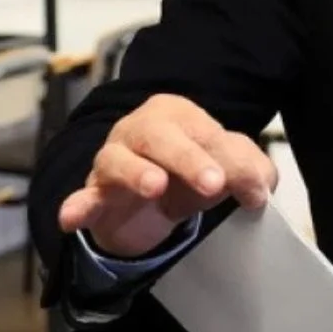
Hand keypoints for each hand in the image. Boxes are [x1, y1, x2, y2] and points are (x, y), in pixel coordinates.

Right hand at [57, 94, 277, 258]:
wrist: (149, 206)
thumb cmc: (188, 174)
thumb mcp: (226, 170)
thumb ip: (251, 171)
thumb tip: (260, 188)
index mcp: (177, 115)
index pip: (207, 133)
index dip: (233, 163)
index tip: (255, 193)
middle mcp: (140, 130)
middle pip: (161, 137)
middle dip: (188, 158)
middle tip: (213, 183)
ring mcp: (112, 159)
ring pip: (118, 160)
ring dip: (136, 172)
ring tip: (156, 187)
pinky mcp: (95, 193)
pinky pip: (83, 198)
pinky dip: (77, 205)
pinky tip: (72, 216)